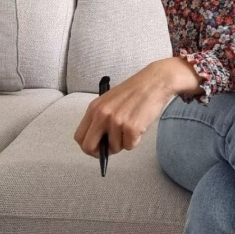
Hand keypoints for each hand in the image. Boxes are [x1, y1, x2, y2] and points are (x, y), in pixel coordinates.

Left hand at [73, 57, 196, 157]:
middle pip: (89, 147)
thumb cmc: (135, 91)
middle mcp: (102, 115)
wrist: (155, 81)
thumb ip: (100, 119)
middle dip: (101, 152)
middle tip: (113, 147)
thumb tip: (99, 142)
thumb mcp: (110, 101)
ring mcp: (117, 122)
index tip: (98, 147)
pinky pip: (130, 146)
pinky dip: (135, 140)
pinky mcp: (132, 127)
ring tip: (132, 126)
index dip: (88, 146)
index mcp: (94, 108)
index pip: (79, 137)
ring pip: (114, 148)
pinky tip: (140, 126)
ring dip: (124, 142)